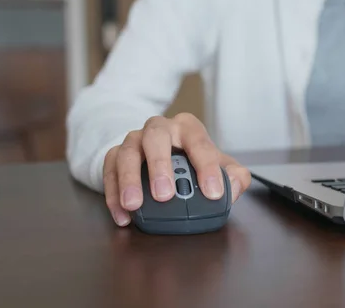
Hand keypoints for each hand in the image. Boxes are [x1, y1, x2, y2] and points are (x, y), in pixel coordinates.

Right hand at [102, 113, 250, 225]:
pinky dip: (113, 194)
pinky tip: (123, 216)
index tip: (213, 192)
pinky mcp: (113, 155)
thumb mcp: (217, 165)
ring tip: (135, 205)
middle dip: (159, 165)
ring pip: (126, 153)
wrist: (160, 154)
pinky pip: (108, 171)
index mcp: (187, 128)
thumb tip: (236, 187)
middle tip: (165, 194)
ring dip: (129, 180)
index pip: (199, 142)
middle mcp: (158, 129)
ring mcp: (133, 140)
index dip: (207, 167)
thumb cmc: (191, 160)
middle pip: (155, 136)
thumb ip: (234, 176)